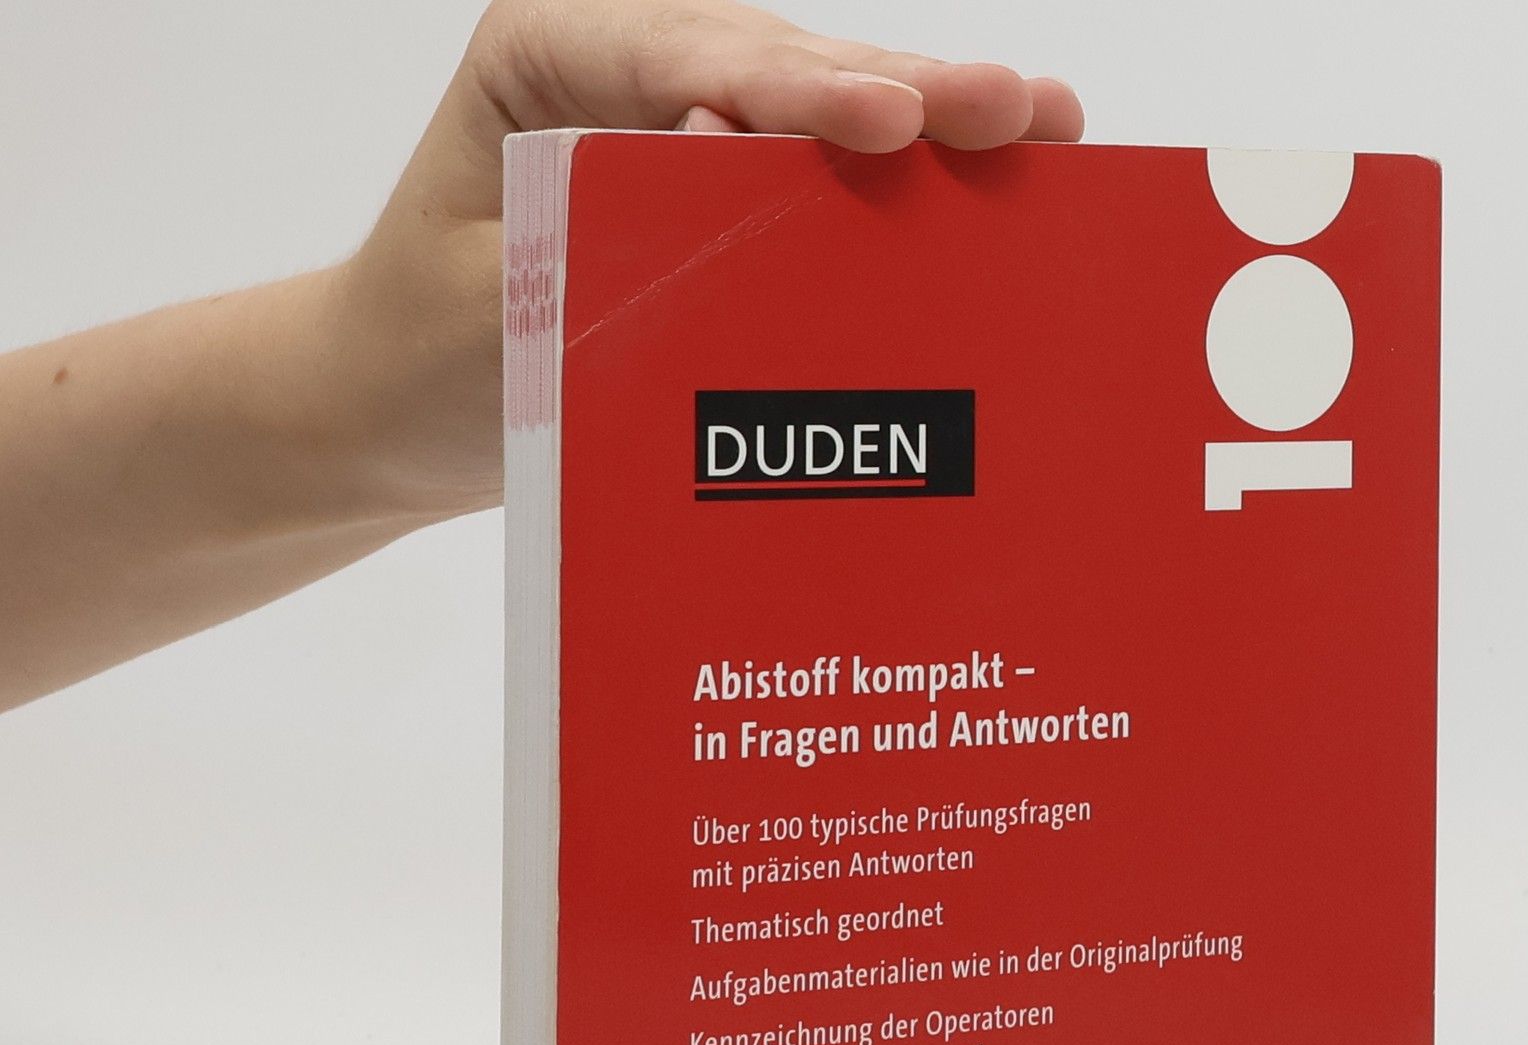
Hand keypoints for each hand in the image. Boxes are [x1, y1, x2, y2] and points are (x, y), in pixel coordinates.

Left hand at [338, 1, 1083, 515]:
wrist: (385, 409)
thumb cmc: (419, 357)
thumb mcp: (494, 310)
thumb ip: (598, 240)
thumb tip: (714, 156)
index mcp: (548, 56)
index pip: (695, 63)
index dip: (806, 91)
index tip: (896, 119)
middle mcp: (622, 69)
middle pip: (781, 67)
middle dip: (908, 91)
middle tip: (1023, 111)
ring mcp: (674, 125)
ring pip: (816, 111)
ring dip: (930, 124)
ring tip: (1045, 129)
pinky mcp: (709, 198)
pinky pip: (812, 180)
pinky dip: (897, 186)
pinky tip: (988, 179)